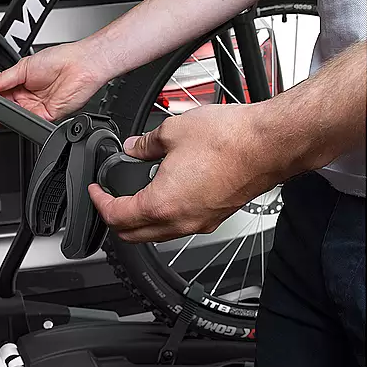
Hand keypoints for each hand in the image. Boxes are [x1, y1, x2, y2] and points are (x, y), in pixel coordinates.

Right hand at [0, 41, 109, 126]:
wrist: (80, 65)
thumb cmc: (58, 59)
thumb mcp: (22, 67)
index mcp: (17, 82)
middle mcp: (25, 96)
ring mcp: (33, 107)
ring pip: (9, 117)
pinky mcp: (43, 116)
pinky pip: (24, 122)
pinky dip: (11, 120)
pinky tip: (1, 115)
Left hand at [88, 104, 278, 242]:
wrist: (269, 144)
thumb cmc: (230, 139)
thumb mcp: (172, 131)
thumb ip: (145, 144)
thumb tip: (134, 147)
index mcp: (162, 204)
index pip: (117, 217)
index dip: (99, 203)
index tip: (96, 191)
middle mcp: (180, 221)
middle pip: (134, 236)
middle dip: (115, 219)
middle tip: (109, 199)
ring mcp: (199, 222)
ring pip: (157, 235)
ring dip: (140, 222)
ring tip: (133, 197)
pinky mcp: (215, 217)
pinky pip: (179, 227)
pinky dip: (164, 218)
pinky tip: (165, 195)